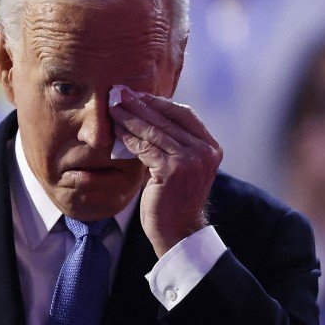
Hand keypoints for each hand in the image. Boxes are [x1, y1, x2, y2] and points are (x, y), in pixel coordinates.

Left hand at [112, 90, 221, 256]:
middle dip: (141, 105)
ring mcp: (191, 160)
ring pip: (155, 131)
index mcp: (211, 146)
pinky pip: (146, 147)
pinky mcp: (173, 170)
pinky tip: (117, 131)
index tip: (138, 95)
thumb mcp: (180, 166)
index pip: (183, 114)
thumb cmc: (174, 199)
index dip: (159, 102)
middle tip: (120, 93)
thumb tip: (147, 115)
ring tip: (113, 108)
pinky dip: (129, 138)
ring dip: (131, 117)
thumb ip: (172, 143)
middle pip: (167, 119)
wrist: (178, 231)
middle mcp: (205, 151)